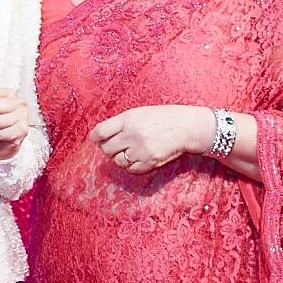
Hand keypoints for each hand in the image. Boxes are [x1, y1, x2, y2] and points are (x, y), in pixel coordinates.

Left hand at [87, 104, 209, 173]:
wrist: (186, 126)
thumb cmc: (162, 117)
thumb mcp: (138, 113)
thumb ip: (119, 123)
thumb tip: (99, 136)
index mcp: (128, 120)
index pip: (100, 132)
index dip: (95, 137)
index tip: (97, 139)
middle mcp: (133, 135)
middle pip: (107, 149)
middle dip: (108, 149)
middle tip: (116, 145)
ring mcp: (141, 150)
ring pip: (118, 161)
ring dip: (120, 158)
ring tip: (130, 150)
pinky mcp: (150, 161)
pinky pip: (132, 169)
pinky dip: (132, 166)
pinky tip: (138, 157)